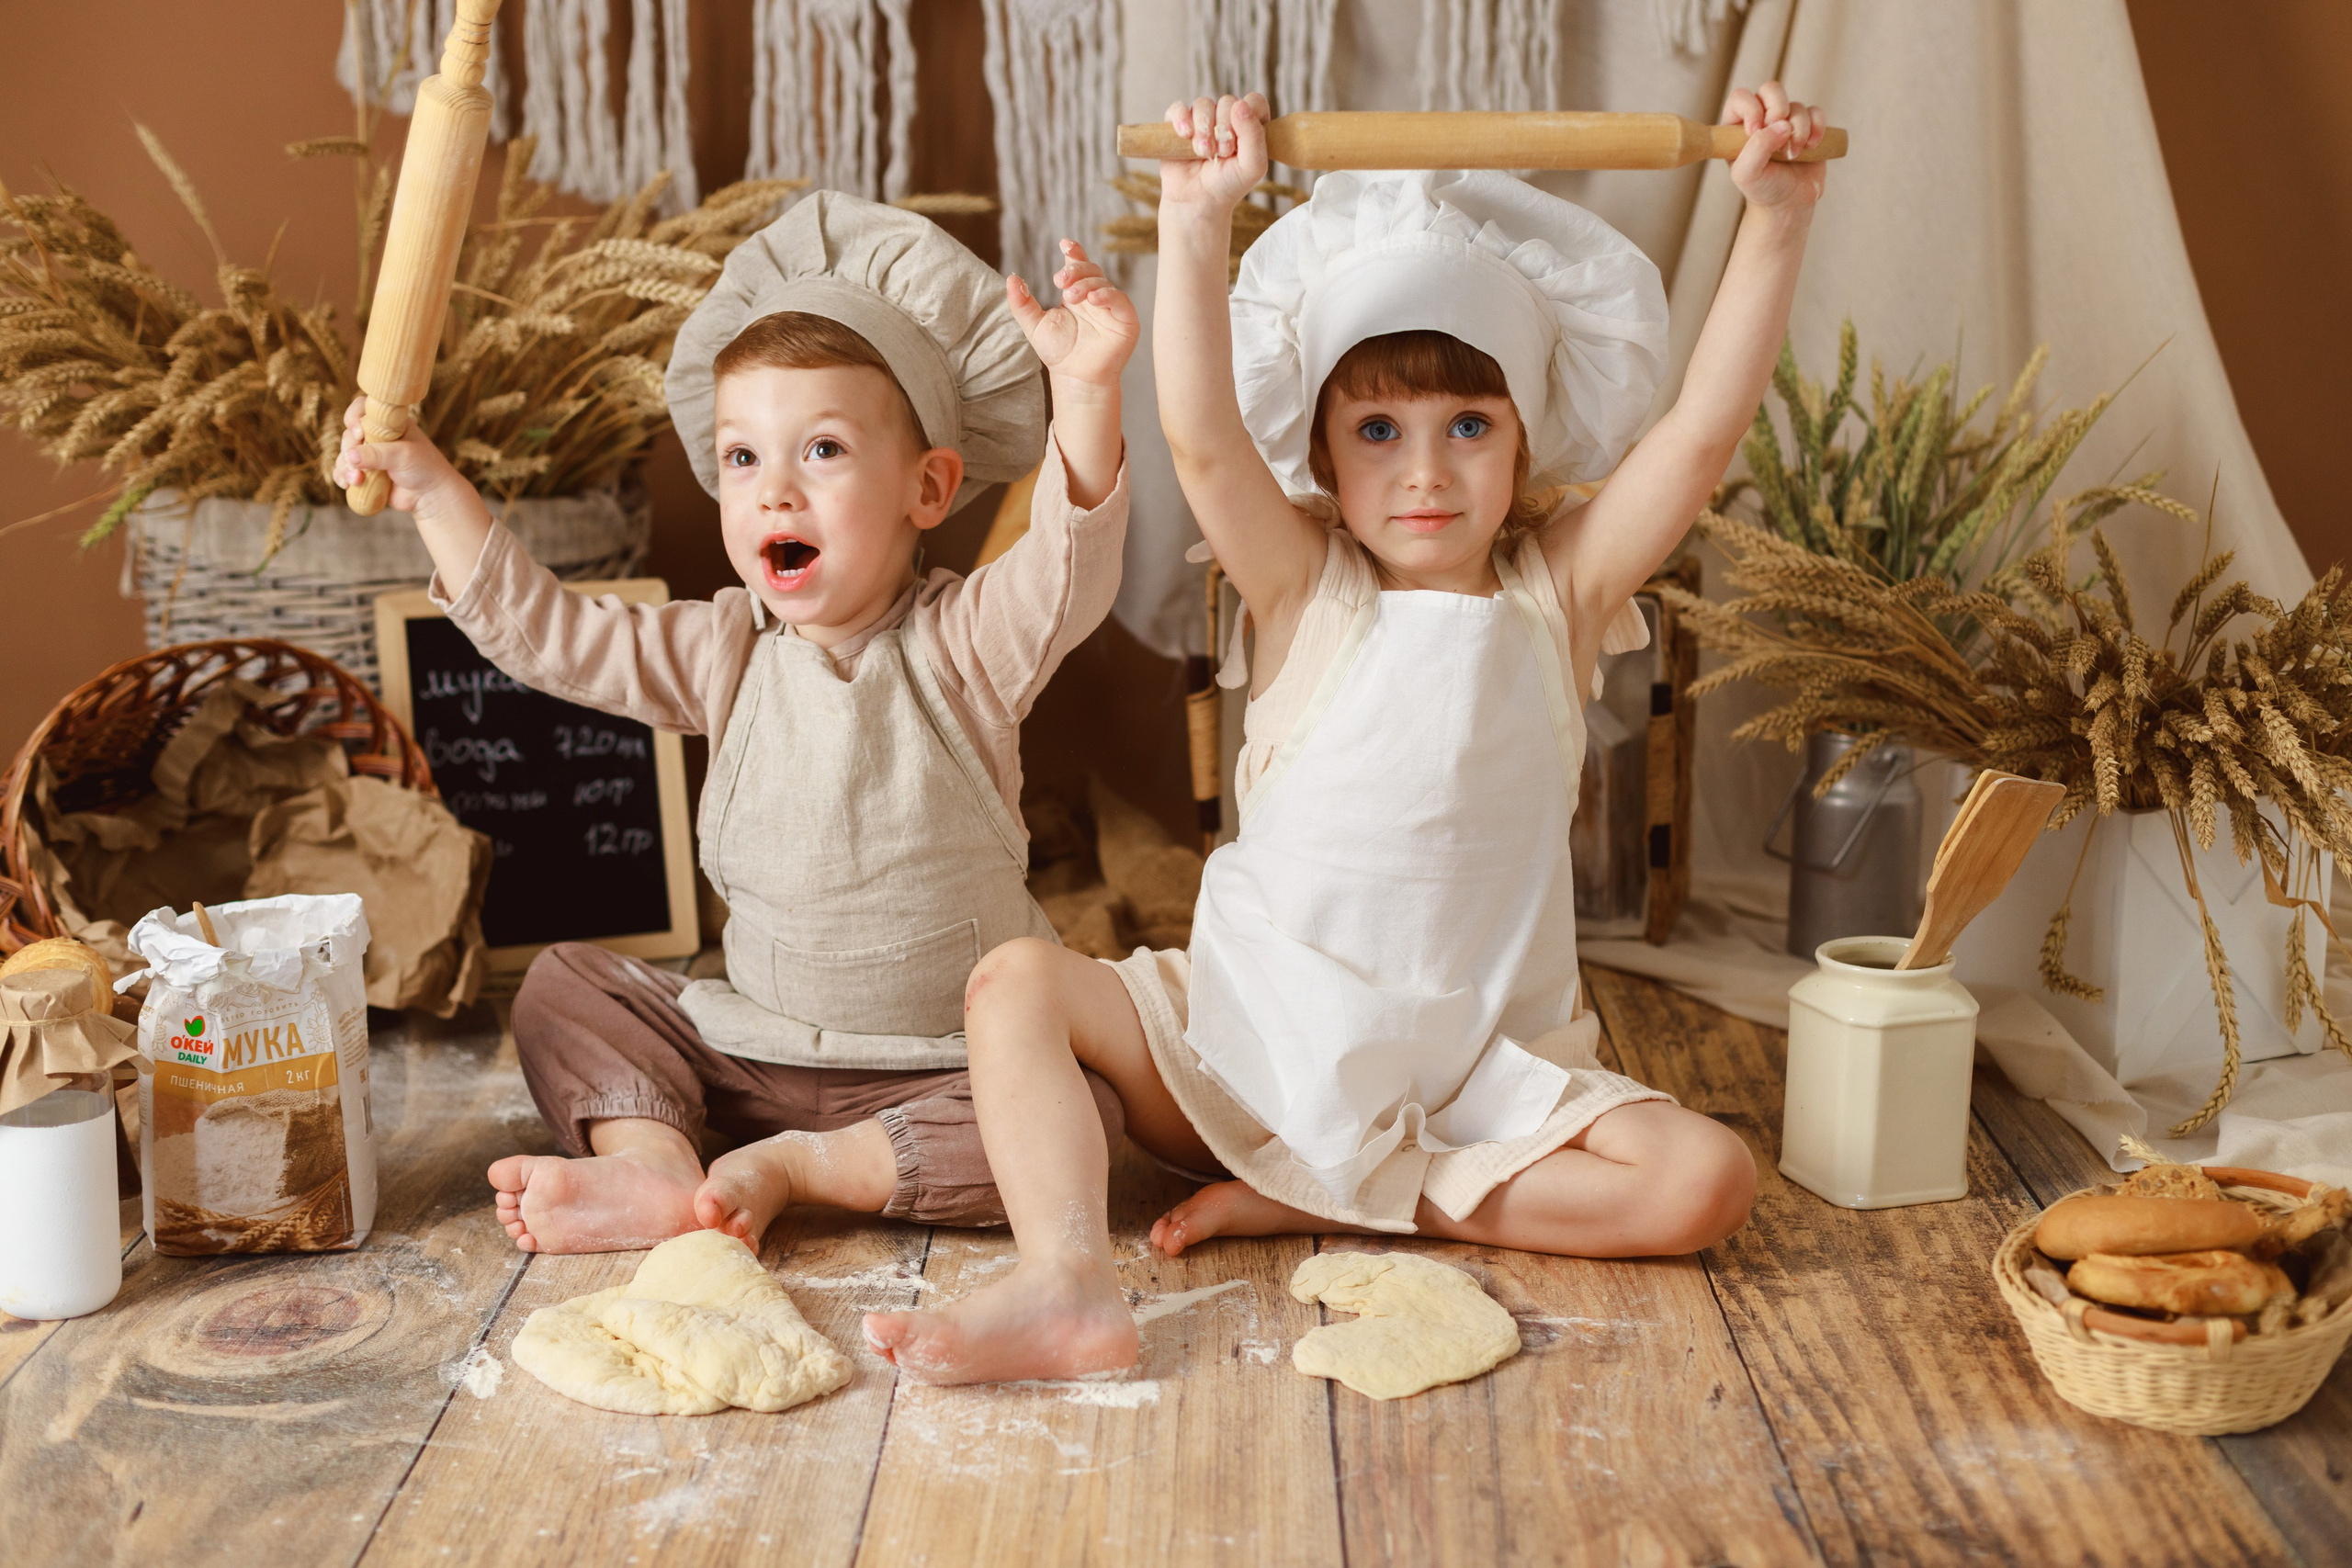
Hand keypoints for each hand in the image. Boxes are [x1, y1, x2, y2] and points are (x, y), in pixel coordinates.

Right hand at [332, 395, 467, 516]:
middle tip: (357, 465)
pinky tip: (347, 485)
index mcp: (388, 423)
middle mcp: (375, 436)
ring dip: (345, 467)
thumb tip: (351, 456)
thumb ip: (377, 454)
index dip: (354, 417)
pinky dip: (342, 477)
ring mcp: (369, 455)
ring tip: (357, 480)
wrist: (430, 496)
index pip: (362, 409)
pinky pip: (344, 471)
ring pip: (344, 454)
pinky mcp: (365, 472)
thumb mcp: (403, 456)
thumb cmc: (424, 468)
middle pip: (349, 434)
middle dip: (349, 450)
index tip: (359, 433)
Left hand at [1007, 239, 1139, 390]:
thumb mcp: (1034, 325)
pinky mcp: (1126, 320)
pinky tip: (1093, 299)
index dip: (1074, 253)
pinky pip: (1120, 300)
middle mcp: (1095, 297)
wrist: (1075, 378)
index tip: (1065, 244)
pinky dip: (1107, 295)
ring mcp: (1112, 307)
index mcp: (1076, 293)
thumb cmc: (1058, 352)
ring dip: (1087, 284)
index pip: (1077, 265)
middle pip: (1090, 269)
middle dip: (1075, 270)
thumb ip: (1022, 303)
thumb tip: (1011, 278)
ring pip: (1103, 282)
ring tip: (1070, 296)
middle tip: (1059, 282)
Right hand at [1158, 92, 1268, 212]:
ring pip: (1203, 104)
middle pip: (1227, 102)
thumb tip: (1239, 105)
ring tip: (1204, 153)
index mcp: (1249, 125)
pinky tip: (1185, 135)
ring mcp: (1202, 120)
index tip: (1241, 141)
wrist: (1199, 201)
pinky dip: (1181, 118)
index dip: (1248, 116)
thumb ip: (1254, 136)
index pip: (1254, 101)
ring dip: (1203, 129)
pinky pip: (1178, 108)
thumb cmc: (1228, 184)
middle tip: (1222, 153)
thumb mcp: (1252, 167)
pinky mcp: (1179, 124)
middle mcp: (1226, 118)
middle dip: (1224, 128)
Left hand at [1724, 81, 1826, 211]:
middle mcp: (1762, 118)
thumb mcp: (1748, 174)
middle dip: (1778, 109)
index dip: (1750, 108)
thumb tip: (1783, 125)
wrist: (1787, 203)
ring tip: (1793, 154)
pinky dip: (1817, 127)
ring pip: (1796, 105)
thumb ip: (1757, 148)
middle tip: (1779, 137)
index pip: (1741, 98)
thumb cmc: (1762, 188)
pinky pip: (1816, 112)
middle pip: (1771, 89)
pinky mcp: (1809, 127)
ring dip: (1798, 129)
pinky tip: (1812, 146)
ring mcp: (1786, 121)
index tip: (1755, 130)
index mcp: (1738, 126)